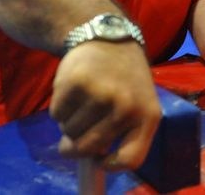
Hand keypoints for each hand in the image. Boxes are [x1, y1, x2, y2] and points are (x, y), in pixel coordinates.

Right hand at [49, 40, 160, 170]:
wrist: (109, 37)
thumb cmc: (125, 78)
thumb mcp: (138, 103)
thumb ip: (124, 133)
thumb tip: (95, 164)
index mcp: (148, 115)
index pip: (131, 159)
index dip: (111, 165)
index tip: (99, 160)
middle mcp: (127, 107)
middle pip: (89, 148)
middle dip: (76, 145)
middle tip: (78, 130)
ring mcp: (101, 95)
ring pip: (69, 133)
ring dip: (69, 124)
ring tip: (83, 102)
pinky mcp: (76, 84)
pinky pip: (56, 115)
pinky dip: (59, 108)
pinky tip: (73, 90)